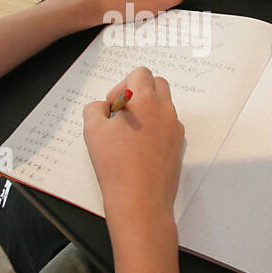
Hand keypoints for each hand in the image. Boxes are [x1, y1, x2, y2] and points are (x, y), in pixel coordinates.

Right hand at [83, 67, 184, 224]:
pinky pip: (168, 127)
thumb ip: (95, 109)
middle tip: (121, 115)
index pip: (140, 73)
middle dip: (139, 93)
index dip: (121, 85)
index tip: (113, 107)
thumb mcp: (92, 130)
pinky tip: (139, 150)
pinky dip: (155, 129)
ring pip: (163, 107)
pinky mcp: (178, 146)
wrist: (139, 199)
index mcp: (146, 100)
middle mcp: (165, 110)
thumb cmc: (116, 164)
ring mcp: (175, 129)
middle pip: (157, 84)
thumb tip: (104, 108)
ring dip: (147, 111)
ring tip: (128, 135)